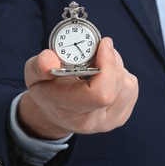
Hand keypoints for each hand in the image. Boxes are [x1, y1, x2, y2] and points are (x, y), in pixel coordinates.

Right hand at [18, 37, 138, 139]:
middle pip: (117, 84)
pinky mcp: (121, 116)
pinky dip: (121, 74)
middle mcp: (93, 121)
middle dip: (111, 59)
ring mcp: (110, 121)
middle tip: (98, 48)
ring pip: (128, 84)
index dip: (107, 65)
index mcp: (70, 111)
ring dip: (117, 66)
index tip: (103, 44)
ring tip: (100, 62)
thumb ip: (39, 66)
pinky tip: (106, 74)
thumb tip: (49, 59)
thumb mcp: (33, 75)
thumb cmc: (46, 90)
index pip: (100, 94)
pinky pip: (131, 88)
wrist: (55, 111)